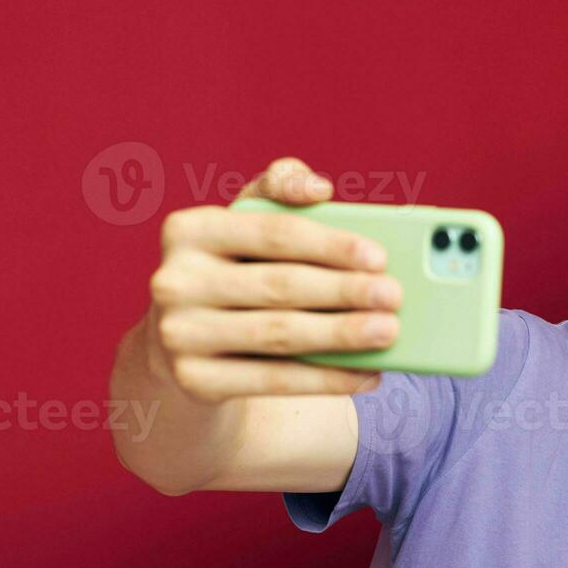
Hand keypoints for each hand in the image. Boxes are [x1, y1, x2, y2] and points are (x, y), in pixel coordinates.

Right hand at [145, 156, 403, 402]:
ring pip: (279, 334)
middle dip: (345, 291)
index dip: (330, 245)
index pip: (273, 233)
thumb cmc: (237, 268)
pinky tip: (369, 374)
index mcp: (189, 230)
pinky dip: (328, 379)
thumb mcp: (248, 224)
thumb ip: (280, 189)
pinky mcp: (193, 380)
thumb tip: (316, 187)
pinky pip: (273, 380)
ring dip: (343, 335)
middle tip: (393, 296)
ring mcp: (179, 334)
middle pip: (279, 285)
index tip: (380, 257)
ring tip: (390, 332)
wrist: (189, 342)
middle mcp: (174, 280)